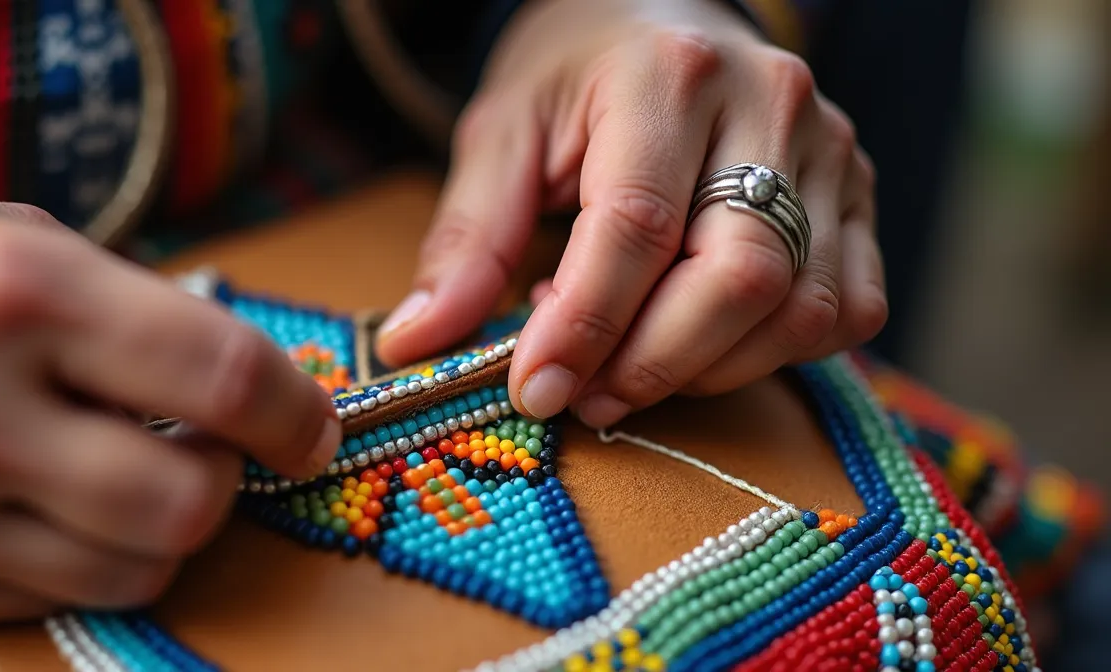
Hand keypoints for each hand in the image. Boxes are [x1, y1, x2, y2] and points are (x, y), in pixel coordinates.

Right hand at [0, 177, 339, 628]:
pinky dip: (67, 554)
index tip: (308, 426)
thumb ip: (136, 317)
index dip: (294, 411)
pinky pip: (45, 599)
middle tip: (205, 448)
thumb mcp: (16, 239)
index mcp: (12, 289)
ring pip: (131, 572)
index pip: (217, 378)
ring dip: (156, 527)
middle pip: (186, 504)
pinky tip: (28, 499)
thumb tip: (253, 392)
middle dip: (223, 480)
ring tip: (116, 470)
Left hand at [375, 0, 885, 425]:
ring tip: (629, 363)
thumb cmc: (579, 79)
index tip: (534, 390)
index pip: (637, 225)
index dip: (585, 325)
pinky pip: (847, 309)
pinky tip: (703, 341)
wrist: (662, 22)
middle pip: (740, 276)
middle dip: (654, 363)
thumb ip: (467, 237)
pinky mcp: (859, 198)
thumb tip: (415, 342)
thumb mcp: (503, 134)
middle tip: (584, 395)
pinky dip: (775, 355)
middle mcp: (771, 105)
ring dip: (708, 370)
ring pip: (800, 308)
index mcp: (668, 74)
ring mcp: (831, 152)